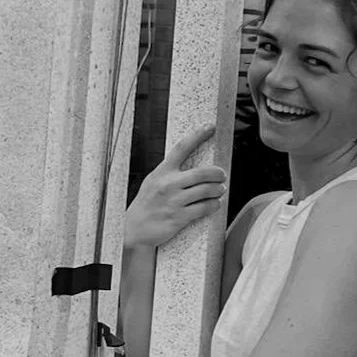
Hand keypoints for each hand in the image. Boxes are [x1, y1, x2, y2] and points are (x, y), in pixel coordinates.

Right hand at [124, 124, 225, 248]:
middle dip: (217, 173)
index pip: (182, 148)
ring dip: (218, 189)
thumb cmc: (147, 203)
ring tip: (220, 189)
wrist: (134, 229)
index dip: (198, 135)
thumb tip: (194, 166)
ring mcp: (174, 201)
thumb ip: (170, 172)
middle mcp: (168, 184)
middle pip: (201, 172)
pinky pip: (203, 208)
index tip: (210, 126)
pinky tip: (215, 203)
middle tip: (222, 175)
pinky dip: (214, 205)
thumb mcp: (153, 181)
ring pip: (206, 190)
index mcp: (162, 171)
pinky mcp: (178, 217)